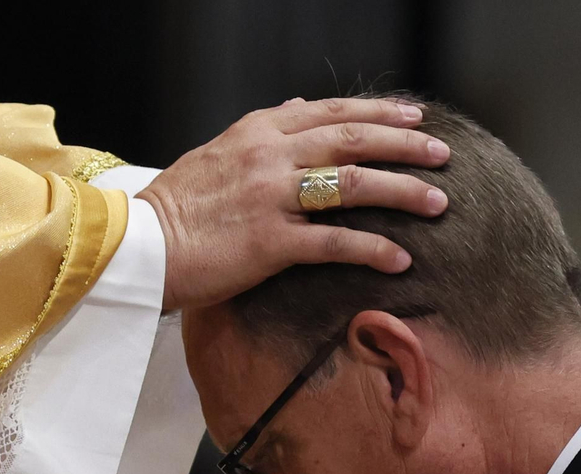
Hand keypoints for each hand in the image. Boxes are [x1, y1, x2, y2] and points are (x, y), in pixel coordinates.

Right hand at [138, 97, 449, 309]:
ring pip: (354, 184)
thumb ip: (266, 130)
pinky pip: (335, 242)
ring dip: (403, 191)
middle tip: (442, 154)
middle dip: (406, 144)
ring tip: (438, 202)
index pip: (332, 113)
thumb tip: (303, 106)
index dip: (379, 112)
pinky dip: (373, 249)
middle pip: (354, 139)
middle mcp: (269, 157)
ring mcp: (271, 198)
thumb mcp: (218, 152)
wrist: (138, 246)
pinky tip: (401, 259)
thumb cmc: (175, 207)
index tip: (415, 116)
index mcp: (258, 132)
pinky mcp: (270, 243)